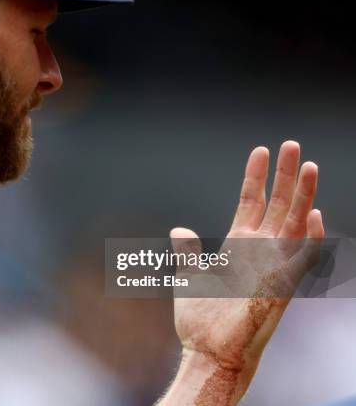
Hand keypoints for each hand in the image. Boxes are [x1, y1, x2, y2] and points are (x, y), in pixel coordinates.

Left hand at [161, 141, 324, 404]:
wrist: (208, 350)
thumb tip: (181, 229)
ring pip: (294, 223)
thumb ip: (189, 251)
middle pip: (278, 204)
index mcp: (240, 245)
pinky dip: (310, 237)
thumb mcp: (190, 275)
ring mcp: (273, 266)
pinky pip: (302, 258)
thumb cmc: (201, 317)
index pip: (251, 201)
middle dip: (285, 175)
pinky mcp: (280, 287)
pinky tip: (314, 213)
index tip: (260, 150)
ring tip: (308, 165)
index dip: (256, 176)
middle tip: (292, 144)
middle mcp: (260, 251)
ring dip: (303, 196)